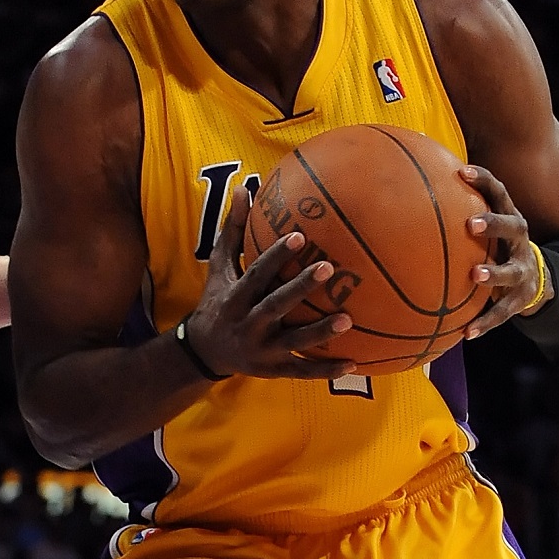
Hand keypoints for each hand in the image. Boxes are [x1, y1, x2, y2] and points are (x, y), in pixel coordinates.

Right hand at [183, 186, 354, 379]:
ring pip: (293, 342)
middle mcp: (248, 324)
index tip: (299, 236)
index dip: (275, 256)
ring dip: (320, 333)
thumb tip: (245, 188)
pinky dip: (326, 369)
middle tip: (327, 268)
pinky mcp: (274, 369)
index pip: (257, 273)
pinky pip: (302, 371)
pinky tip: (354, 363)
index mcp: (236, 296)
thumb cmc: (219, 298)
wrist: (205, 350)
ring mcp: (262, 350)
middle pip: (276, 305)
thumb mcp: (220, 266)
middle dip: (300, 288)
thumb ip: (234, 229)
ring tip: (348, 320)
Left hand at [459, 163, 549, 339]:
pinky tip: (467, 333)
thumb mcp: (483, 227)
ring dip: (495, 273)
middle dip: (493, 223)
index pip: (499, 192)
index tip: (463, 171)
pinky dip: (486, 323)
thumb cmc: (493, 245)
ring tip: (476, 275)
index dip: (484, 180)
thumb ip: (454, 210)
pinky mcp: (521, 299)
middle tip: (470, 224)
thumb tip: (410, 186)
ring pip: (512, 270)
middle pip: (513, 226)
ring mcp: (523, 270)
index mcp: (508, 217)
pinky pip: (503, 312)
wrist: (533, 280)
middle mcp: (520, 241)